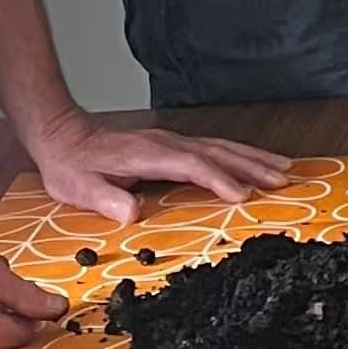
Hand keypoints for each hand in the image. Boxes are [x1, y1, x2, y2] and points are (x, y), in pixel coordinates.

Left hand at [20, 111, 293, 226]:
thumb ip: (104, 199)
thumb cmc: (72, 164)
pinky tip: (253, 160)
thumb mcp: (78, 187)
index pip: (192, 165)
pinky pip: (214, 148)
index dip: (219, 179)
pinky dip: (239, 154)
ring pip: (221, 147)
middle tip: (283, 179)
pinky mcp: (173, 145)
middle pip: (218, 152)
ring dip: (253, 158)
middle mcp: (166, 144)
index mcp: (147, 154)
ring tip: (283, 168)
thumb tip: (129, 213)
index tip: (242, 194)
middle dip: (252, 165)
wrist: (64, 135)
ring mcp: (172, 141)